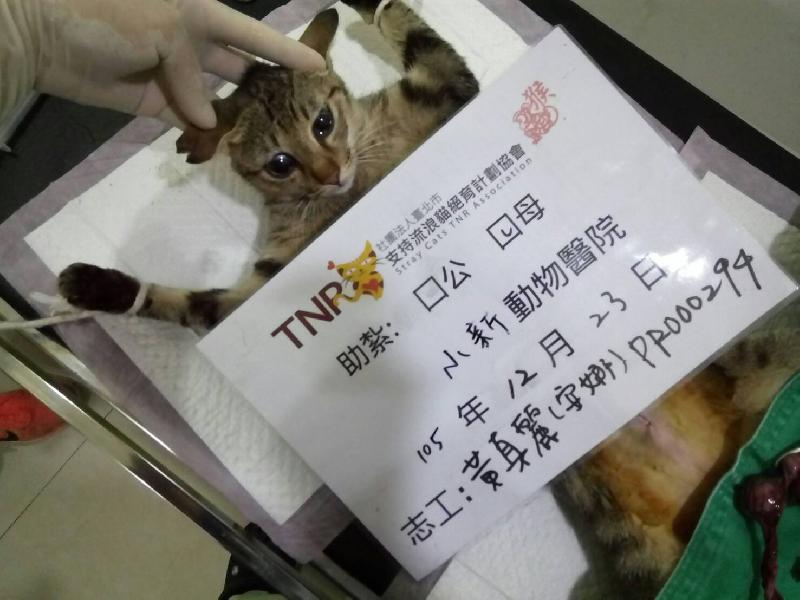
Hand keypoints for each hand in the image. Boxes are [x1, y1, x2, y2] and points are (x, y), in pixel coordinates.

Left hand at [2, 0, 324, 128]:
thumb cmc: (110, 13)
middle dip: (265, 89)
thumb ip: (192, 75)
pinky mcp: (155, 104)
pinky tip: (227, 147)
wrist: (42, 35)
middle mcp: (192, 43)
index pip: (251, 34)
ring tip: (268, 137)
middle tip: (298, 113)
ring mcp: (174, 76)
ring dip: (237, 117)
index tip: (320, 66)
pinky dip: (205, 134)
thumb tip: (208, 118)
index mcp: (199, 13)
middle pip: (238, 68)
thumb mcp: (163, 30)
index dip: (285, 50)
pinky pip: (188, 121)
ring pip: (217, 99)